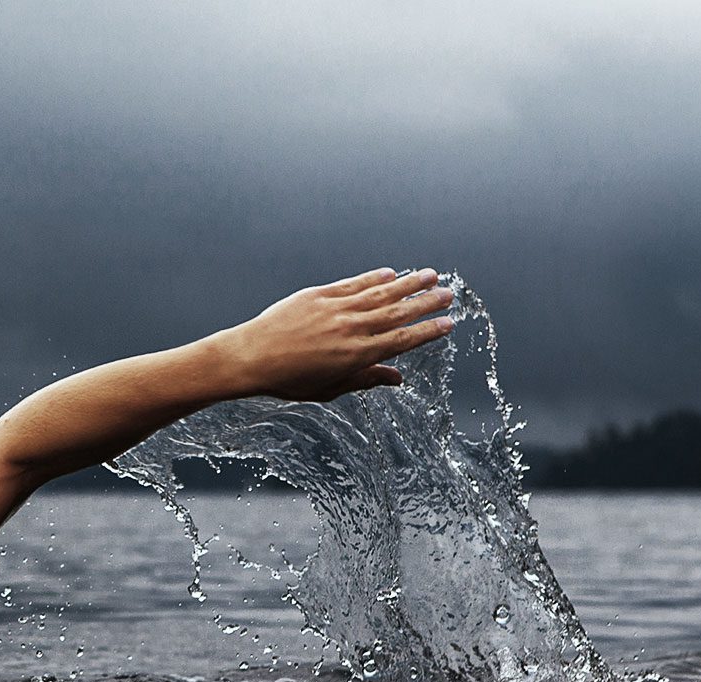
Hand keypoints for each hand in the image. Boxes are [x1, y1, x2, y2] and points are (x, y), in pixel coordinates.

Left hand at [226, 267, 453, 402]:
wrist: (250, 357)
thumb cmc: (287, 379)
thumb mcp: (329, 388)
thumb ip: (365, 380)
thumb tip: (397, 379)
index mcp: (356, 356)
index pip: (402, 341)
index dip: (428, 332)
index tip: (448, 324)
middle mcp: (351, 329)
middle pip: (398, 313)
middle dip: (426, 303)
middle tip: (449, 294)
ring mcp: (336, 309)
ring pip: (381, 293)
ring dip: (408, 284)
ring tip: (431, 275)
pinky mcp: (319, 295)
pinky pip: (353, 284)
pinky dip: (374, 277)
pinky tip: (390, 273)